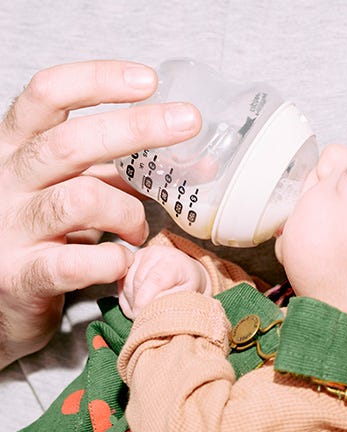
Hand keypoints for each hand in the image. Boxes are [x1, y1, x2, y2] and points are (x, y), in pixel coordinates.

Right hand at [0, 60, 200, 367]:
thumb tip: (189, 162)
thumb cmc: (51, 235)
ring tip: (139, 231)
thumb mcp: (79, 190)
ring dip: (128, 213)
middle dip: (138, 128)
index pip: (47, 95)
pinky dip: (113, 260)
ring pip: (80, 200)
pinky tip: (122, 260)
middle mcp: (7, 181)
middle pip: (69, 142)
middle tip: (188, 123)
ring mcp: (10, 229)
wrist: (7, 296)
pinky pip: (74, 262)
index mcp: (19, 149)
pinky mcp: (21, 276)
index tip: (147, 81)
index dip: (97, 80)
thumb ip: (122, 175)